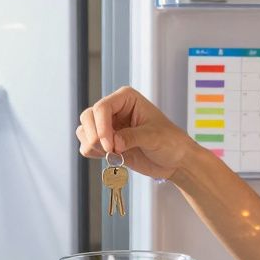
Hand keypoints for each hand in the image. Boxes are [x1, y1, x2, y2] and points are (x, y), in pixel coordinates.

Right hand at [77, 86, 196, 180]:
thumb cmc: (171, 142)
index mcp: (126, 99)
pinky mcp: (106, 142)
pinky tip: (113, 157)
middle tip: (111, 151)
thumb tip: (113, 143)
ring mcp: (108, 126)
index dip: (102, 127)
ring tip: (115, 154)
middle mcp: (114, 110)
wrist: (175, 161)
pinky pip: (87, 145)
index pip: (102, 107)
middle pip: (88, 117)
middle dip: (95, 136)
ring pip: (84, 131)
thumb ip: (132, 137)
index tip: (111, 146)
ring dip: (94, 145)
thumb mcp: (154, 137)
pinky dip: (94, 153)